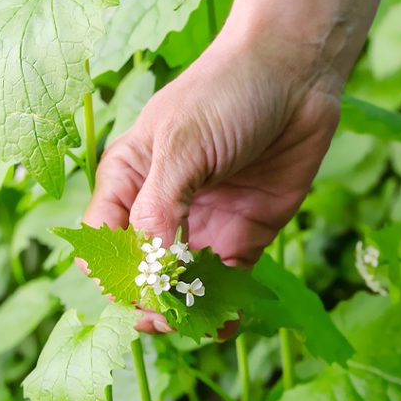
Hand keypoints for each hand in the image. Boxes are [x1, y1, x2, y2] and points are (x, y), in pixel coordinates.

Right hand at [83, 27, 339, 329]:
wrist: (296, 74)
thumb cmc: (227, 93)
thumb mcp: (182, 147)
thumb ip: (160, 208)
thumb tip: (148, 268)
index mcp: (129, 179)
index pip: (104, 241)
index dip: (114, 273)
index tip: (135, 290)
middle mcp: (162, 207)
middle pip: (143, 271)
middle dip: (149, 299)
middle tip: (163, 318)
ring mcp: (204, 223)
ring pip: (185, 284)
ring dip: (186, 310)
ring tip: (194, 326)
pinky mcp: (246, 234)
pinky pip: (229, 283)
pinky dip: (224, 307)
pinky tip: (224, 325)